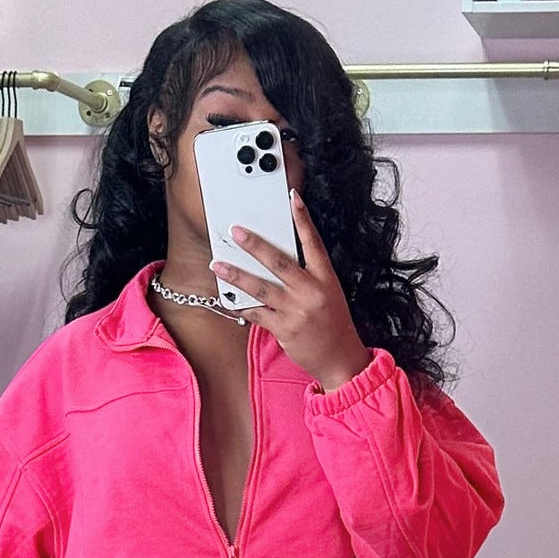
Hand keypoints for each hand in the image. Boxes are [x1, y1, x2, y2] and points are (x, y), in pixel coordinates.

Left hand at [211, 190, 373, 393]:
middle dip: (255, 246)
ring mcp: (296, 311)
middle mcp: (311, 292)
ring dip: (237, 275)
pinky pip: (257, 314)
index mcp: (325, 279)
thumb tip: (280, 259)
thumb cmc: (332, 324)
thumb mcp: (329, 293)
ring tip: (218, 265)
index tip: (292, 198)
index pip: (314, 243)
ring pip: (261, 288)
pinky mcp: (284, 329)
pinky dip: (240, 305)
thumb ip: (308, 276)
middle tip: (237, 232)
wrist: (339, 359)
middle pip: (280, 263)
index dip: (303, 220)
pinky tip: (226, 298)